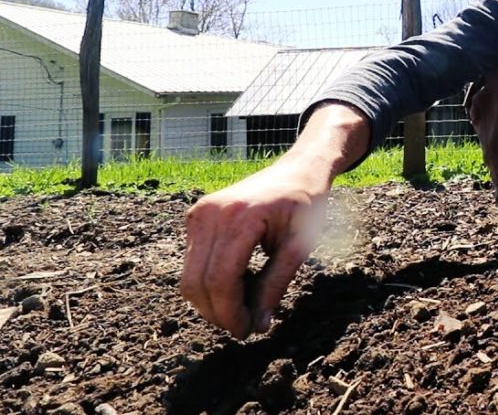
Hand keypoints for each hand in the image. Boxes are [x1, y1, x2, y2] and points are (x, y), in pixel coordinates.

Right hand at [180, 162, 328, 338]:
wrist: (298, 170)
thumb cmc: (304, 205)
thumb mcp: (299, 246)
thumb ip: (276, 284)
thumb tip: (258, 325)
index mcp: (239, 217)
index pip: (221, 279)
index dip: (230, 312)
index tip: (246, 330)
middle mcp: (211, 213)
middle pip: (198, 282)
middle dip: (218, 313)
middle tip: (243, 328)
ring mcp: (199, 213)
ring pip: (189, 276)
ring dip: (211, 303)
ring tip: (241, 310)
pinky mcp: (196, 217)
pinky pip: (193, 262)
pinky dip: (209, 283)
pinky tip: (236, 288)